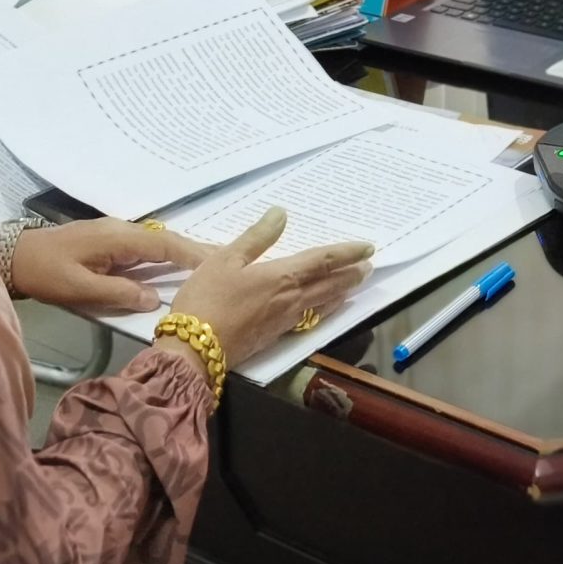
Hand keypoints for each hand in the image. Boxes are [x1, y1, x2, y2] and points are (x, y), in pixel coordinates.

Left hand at [10, 218, 209, 313]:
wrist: (13, 257)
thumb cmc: (45, 273)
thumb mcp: (80, 289)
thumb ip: (119, 294)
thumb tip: (155, 299)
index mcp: (117, 238)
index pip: (164, 244)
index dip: (192, 254)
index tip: (219, 262)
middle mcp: (120, 230)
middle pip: (166, 239)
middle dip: (195, 249)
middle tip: (226, 259)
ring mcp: (113, 234)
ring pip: (156, 242)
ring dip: (182, 251)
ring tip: (209, 263)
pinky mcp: (107, 242)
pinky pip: (144, 247)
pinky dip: (165, 254)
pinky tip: (174, 264)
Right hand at [165, 207, 374, 370]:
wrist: (193, 350)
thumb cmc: (207, 299)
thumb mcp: (225, 259)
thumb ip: (256, 238)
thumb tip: (281, 214)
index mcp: (281, 277)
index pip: (322, 261)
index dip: (346, 253)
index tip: (367, 247)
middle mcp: (291, 299)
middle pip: (329, 285)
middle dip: (351, 274)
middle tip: (369, 267)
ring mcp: (284, 321)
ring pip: (322, 303)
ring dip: (341, 292)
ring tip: (353, 286)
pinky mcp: (274, 336)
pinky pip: (309, 318)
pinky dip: (324, 310)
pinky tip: (321, 310)